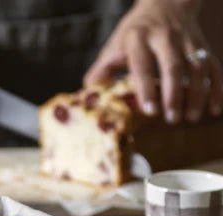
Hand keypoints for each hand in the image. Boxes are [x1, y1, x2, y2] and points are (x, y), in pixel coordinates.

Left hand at [84, 0, 222, 123]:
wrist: (165, 1)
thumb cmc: (134, 33)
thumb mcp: (115, 46)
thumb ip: (102, 70)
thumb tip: (89, 93)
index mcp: (138, 39)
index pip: (143, 65)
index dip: (146, 88)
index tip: (149, 111)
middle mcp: (165, 38)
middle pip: (173, 67)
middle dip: (174, 94)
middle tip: (171, 119)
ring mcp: (187, 41)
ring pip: (197, 67)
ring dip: (197, 94)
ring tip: (191, 118)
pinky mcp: (203, 46)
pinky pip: (214, 67)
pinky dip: (216, 89)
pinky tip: (214, 109)